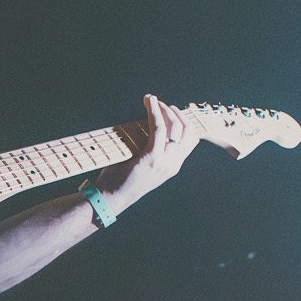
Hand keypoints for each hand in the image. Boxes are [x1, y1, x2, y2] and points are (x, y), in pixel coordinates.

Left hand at [101, 94, 198, 209]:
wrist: (110, 199)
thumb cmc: (121, 180)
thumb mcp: (143, 164)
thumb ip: (150, 148)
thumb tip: (147, 124)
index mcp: (173, 166)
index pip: (190, 139)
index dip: (184, 121)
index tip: (170, 110)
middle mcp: (173, 164)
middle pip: (187, 130)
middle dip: (176, 112)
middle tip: (160, 103)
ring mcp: (165, 162)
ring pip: (175, 127)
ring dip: (165, 109)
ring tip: (154, 101)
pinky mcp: (152, 158)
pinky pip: (159, 128)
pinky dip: (155, 112)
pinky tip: (150, 102)